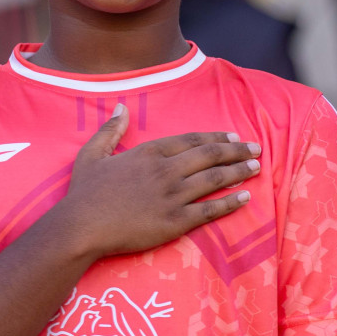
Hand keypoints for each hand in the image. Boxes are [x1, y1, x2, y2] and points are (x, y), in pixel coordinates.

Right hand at [53, 104, 259, 259]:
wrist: (81, 227)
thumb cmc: (83, 193)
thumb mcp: (91, 155)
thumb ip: (110, 131)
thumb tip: (122, 108)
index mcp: (148, 153)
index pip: (191, 140)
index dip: (215, 137)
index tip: (232, 136)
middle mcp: (165, 171)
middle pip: (209, 156)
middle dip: (236, 150)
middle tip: (256, 149)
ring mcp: (172, 196)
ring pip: (214, 179)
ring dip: (238, 171)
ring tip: (256, 167)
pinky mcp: (175, 221)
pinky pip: (209, 210)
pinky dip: (230, 202)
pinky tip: (245, 197)